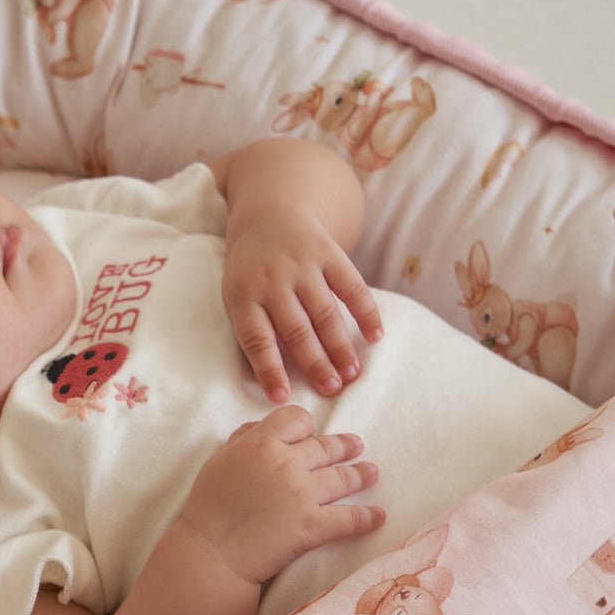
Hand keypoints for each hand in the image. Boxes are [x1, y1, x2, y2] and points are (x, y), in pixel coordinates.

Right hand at [179, 409, 383, 586]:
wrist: (212, 553)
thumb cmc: (208, 509)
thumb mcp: (218, 462)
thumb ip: (242, 440)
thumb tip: (260, 426)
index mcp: (262, 443)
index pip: (298, 420)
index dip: (306, 426)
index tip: (310, 434)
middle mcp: (287, 463)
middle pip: (326, 447)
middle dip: (346, 446)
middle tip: (358, 446)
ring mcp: (303, 494)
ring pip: (343, 478)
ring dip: (361, 475)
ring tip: (372, 473)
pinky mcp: (314, 525)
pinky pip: (350, 518)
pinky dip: (367, 518)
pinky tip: (378, 517)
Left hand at [223, 206, 382, 401]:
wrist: (270, 216)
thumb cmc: (253, 273)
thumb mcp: (239, 296)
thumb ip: (255, 330)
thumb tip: (278, 382)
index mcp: (243, 295)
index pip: (256, 339)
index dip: (269, 370)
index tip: (283, 398)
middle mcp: (272, 279)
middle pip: (296, 330)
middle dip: (316, 364)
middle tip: (332, 389)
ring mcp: (301, 264)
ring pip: (325, 313)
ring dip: (340, 346)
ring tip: (352, 373)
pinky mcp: (328, 252)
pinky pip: (352, 286)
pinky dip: (366, 312)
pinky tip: (376, 336)